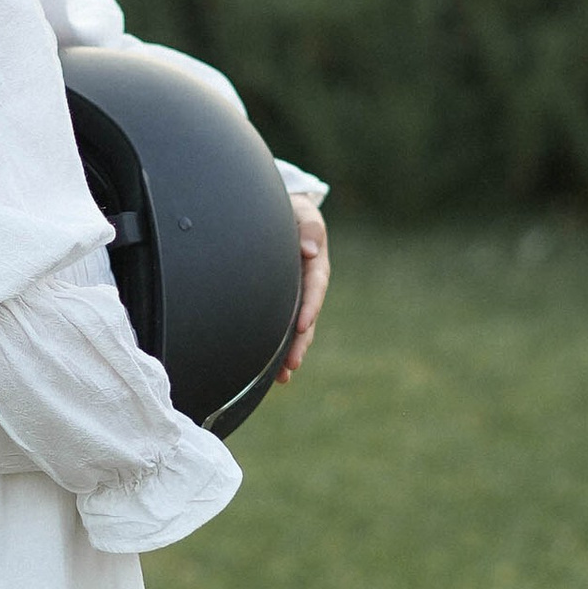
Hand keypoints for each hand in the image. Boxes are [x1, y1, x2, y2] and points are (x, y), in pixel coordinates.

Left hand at [275, 192, 329, 383]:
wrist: (278, 213)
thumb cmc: (291, 211)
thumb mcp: (303, 212)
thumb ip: (308, 226)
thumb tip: (310, 249)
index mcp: (315, 262)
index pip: (315, 286)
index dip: (310, 305)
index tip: (301, 325)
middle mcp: (308, 284)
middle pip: (307, 316)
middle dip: (300, 342)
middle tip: (291, 363)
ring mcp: (296, 296)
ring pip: (296, 328)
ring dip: (291, 351)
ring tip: (282, 376)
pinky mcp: (283, 303)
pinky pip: (283, 327)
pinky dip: (280, 347)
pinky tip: (272, 372)